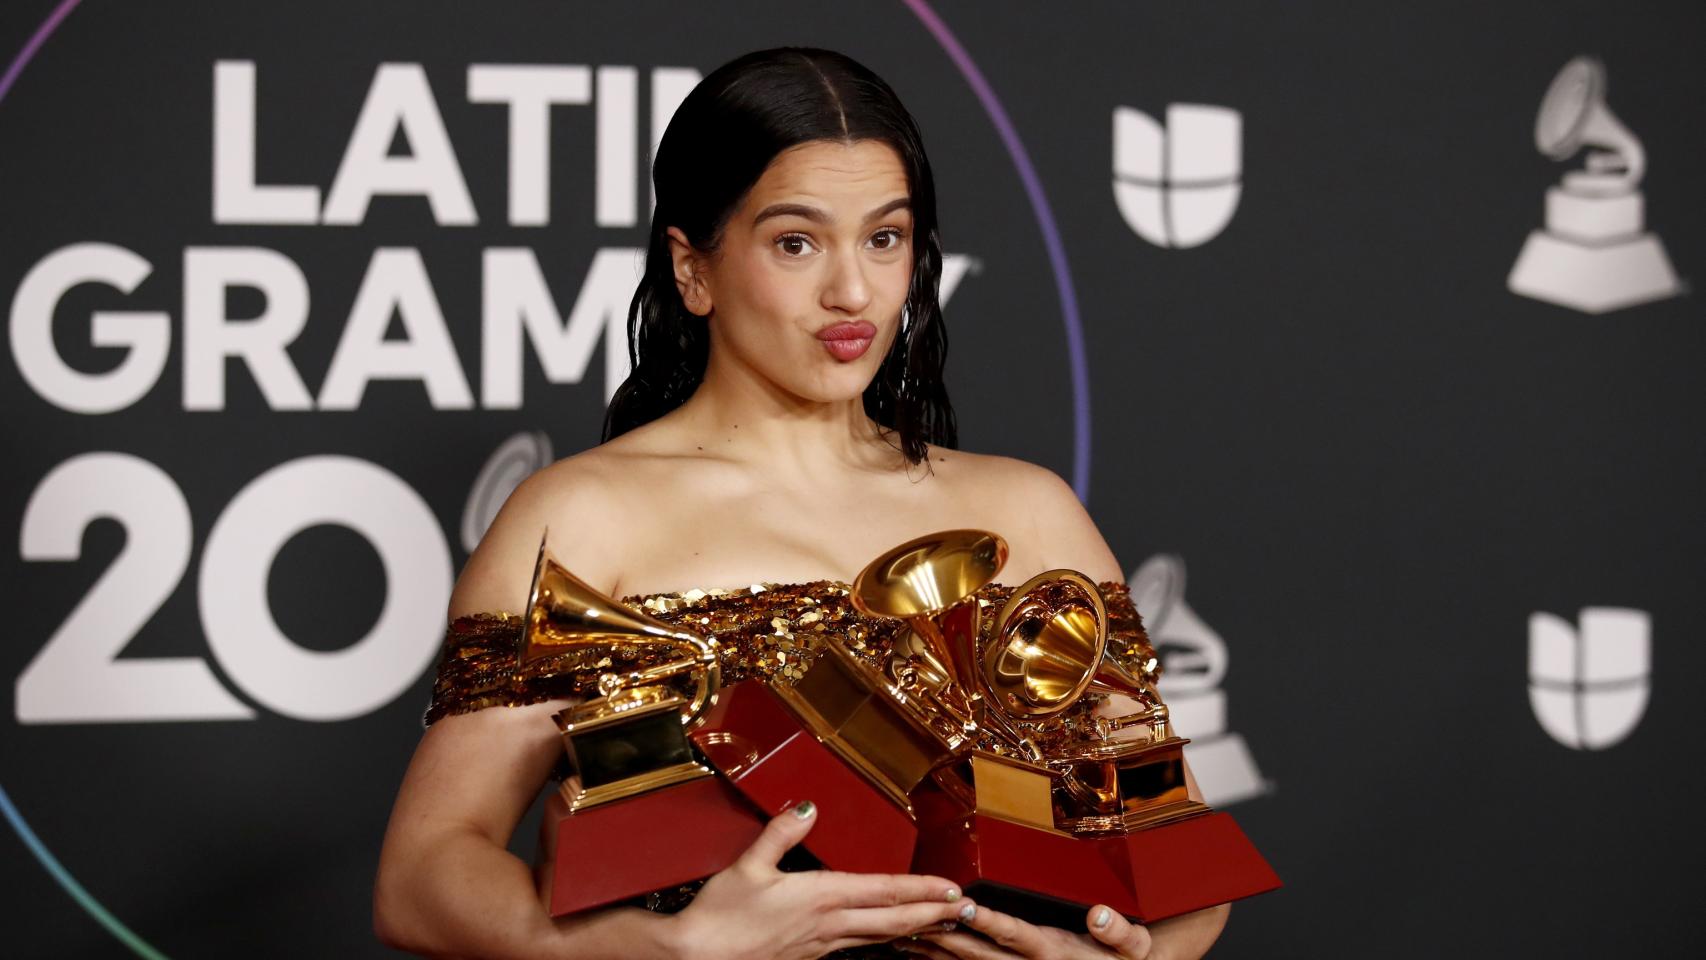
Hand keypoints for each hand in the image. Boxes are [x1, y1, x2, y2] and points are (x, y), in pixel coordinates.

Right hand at [668, 800, 973, 959]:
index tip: (952, 888)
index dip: (923, 890)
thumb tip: (809, 806)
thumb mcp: (748, 865)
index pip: (885, 891)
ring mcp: (821, 946)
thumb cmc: (719, 916)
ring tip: (937, 922)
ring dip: (912, 928)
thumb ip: (781, 832)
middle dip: (932, 914)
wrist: (696, 958)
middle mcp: (829, 925)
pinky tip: (885, 936)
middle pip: (893, 920)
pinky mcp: (809, 958)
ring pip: (879, 937)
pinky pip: (857, 947)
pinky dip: (881, 939)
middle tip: (963, 909)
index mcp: (820, 897)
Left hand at [904, 902, 1152, 959]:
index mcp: (1055, 950)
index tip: (965, 906)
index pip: (1016, 933)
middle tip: (917, 919)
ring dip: (937, 951)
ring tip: (904, 937)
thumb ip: (1118, 931)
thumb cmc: (1124, 959)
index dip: (990, 921)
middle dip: (947, 936)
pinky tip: (921, 953)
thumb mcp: (1133, 946)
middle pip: (981, 952)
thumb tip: (1101, 915)